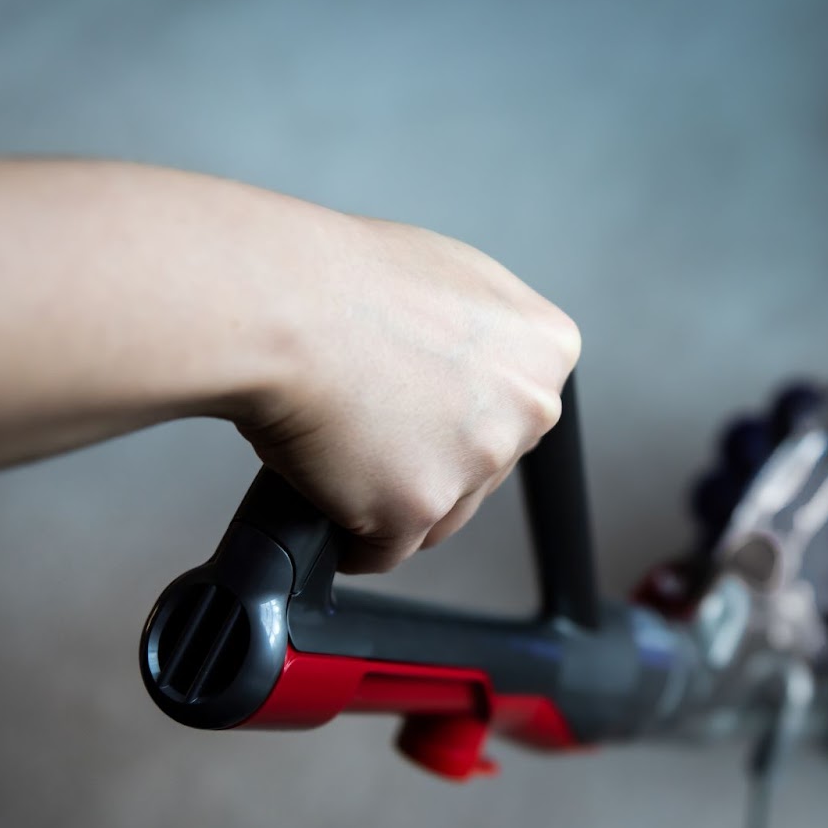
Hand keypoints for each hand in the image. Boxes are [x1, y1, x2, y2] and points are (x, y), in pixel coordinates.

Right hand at [233, 217, 579, 572]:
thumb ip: (481, 334)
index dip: (454, 407)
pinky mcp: (415, 510)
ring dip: (389, 496)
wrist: (282, 303)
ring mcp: (474, 464)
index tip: (420, 399)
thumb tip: (465, 363)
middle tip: (370, 418)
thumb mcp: (447, 277)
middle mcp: (526, 409)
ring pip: (437, 514)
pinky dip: (348, 533)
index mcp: (546, 348)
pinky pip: (382, 549)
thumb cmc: (342, 279)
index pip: (513, 408)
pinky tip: (322, 489)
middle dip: (427, 456)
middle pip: (482, 466)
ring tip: (340, 445)